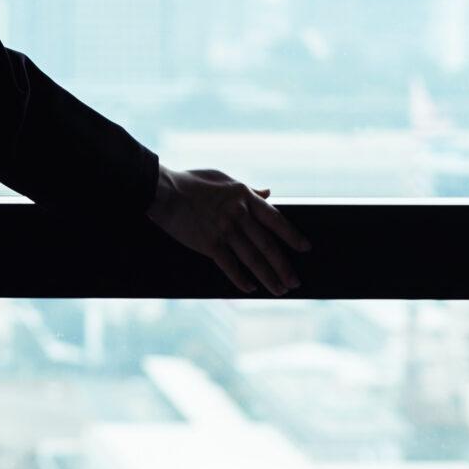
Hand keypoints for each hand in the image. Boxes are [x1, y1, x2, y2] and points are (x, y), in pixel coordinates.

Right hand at [145, 165, 310, 295]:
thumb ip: (248, 189)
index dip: (292, 235)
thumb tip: (268, 193)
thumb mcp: (224, 179)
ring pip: (252, 258)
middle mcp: (238, 215)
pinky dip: (241, 278)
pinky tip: (250, 287)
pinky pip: (229, 265)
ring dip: (268, 276)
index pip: (275, 219)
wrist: (164, 190)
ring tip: (279, 290)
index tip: (305, 248)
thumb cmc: (192, 182)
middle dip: (284, 266)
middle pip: (267, 245)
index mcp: (244, 197)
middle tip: (295, 282)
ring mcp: (224, 230)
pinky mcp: (208, 244)